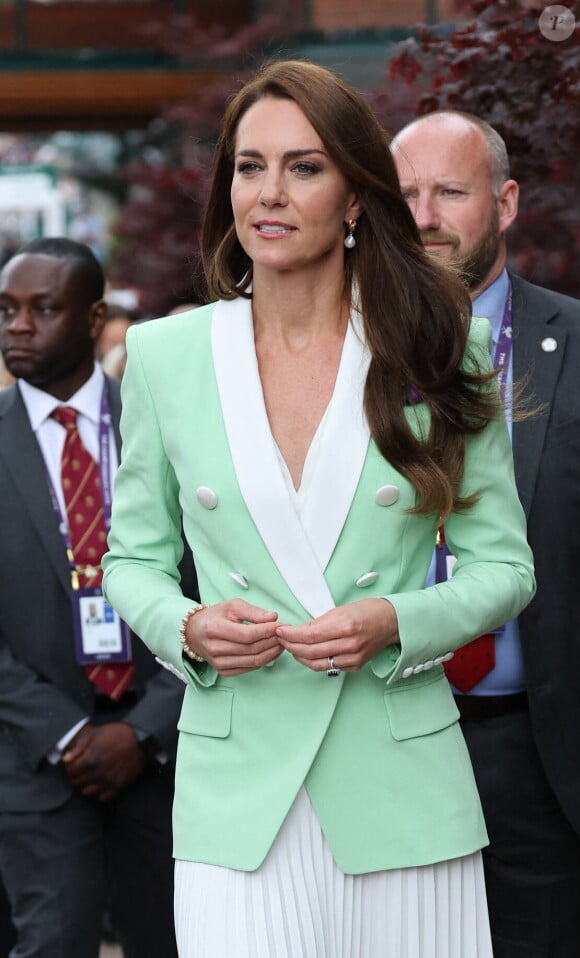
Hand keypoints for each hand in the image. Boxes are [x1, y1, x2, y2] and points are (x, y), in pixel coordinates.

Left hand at [62, 722, 145, 800]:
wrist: (140, 739)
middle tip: (80, 768)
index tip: (72, 764)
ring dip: (85, 784)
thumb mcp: (95, 733)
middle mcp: (97, 773)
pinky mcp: (118, 786)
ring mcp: (108, 781)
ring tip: (89, 776)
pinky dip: (98, 792)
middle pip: (77, 782)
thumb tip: (66, 759)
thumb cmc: (117, 734)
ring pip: (87, 792)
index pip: (70, 771)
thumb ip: (78, 747)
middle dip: (76, 775)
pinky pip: (102, 797)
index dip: (69, 767)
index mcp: (90, 760)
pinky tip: (100, 782)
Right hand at [185, 599, 281, 675]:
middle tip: (284, 634)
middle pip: (252, 649)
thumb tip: (273, 618)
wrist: (195, 632)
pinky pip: (249, 668)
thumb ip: (253, 611)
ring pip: (253, 661)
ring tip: (281, 642)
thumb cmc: (215, 617)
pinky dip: (264, 660)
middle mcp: (214, 648)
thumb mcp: (232, 606)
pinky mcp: (223, 671)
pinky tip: (271, 651)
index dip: (266, 631)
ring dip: (271, 652)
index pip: (247, 634)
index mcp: (214, 629)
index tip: (280, 625)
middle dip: (272, 641)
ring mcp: (218, 662)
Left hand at [276, 598, 398, 672]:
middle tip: (281, 639)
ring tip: (291, 647)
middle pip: (310, 651)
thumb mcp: (340, 610)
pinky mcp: (355, 666)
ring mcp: (353, 658)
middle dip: (291, 645)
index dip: (291, 635)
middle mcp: (349, 645)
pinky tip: (308, 654)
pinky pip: (329, 667)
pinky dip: (315, 661)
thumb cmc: (367, 611)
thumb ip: (319, 622)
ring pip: (317, 664)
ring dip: (300, 656)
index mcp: (345, 626)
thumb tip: (299, 631)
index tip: (280, 631)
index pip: (309, 635)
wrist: (391, 622)